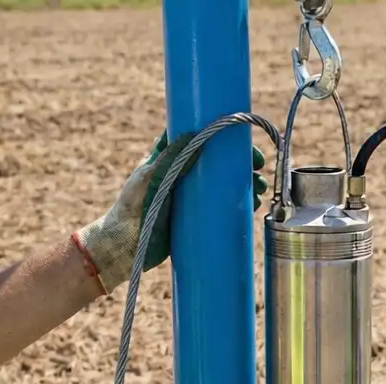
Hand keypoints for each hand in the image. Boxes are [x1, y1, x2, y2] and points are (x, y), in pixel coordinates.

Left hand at [74, 133, 269, 293]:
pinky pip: (221, 208)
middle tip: (259, 167)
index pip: (198, 138)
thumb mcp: (150, 179)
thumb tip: (193, 133)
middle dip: (241, 163)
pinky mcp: (195, 219)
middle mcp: (182, 175)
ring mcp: (189, 198)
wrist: (126, 248)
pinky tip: (252, 206)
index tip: (240, 138)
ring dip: (245, 184)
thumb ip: (169, 158)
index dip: (221, 134)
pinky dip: (238, 205)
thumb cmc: (132, 209)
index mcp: (168, 158)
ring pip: (223, 184)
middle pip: (217, 161)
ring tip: (260, 191)